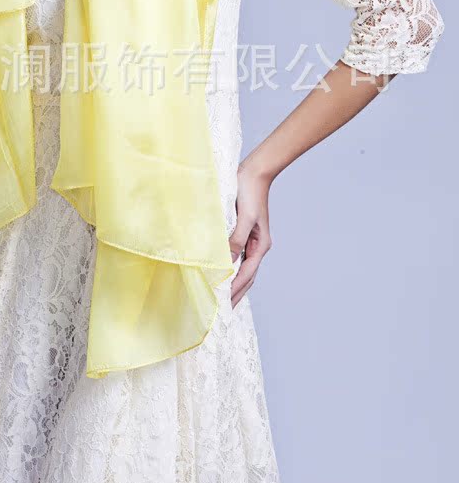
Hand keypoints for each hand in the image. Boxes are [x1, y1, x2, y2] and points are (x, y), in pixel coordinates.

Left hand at [228, 162, 273, 308]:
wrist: (253, 172)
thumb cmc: (249, 193)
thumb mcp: (243, 218)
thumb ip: (236, 239)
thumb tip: (227, 261)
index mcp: (260, 245)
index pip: (246, 274)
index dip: (236, 290)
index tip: (225, 304)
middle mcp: (257, 245)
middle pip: (247, 276)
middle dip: (237, 293)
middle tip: (224, 310)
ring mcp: (251, 240)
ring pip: (242, 268)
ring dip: (234, 283)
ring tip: (223, 298)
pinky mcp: (242, 233)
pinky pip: (236, 256)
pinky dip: (230, 269)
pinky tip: (222, 273)